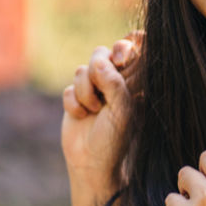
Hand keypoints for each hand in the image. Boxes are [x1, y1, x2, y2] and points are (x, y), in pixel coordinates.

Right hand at [59, 31, 141, 178]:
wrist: (90, 161)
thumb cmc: (114, 137)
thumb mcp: (121, 109)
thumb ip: (114, 82)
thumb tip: (99, 61)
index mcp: (136, 80)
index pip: (136, 46)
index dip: (126, 44)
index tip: (121, 60)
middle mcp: (116, 80)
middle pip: (104, 52)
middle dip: (98, 69)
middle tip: (102, 87)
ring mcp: (95, 87)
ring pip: (83, 68)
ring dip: (86, 91)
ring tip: (94, 110)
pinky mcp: (76, 96)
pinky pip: (70, 86)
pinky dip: (73, 102)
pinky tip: (81, 116)